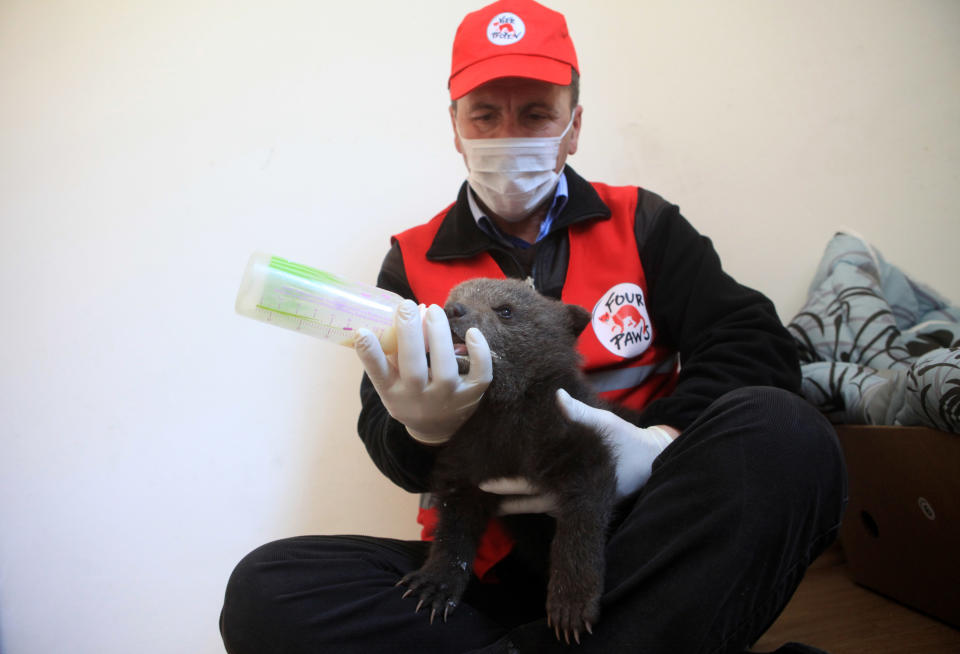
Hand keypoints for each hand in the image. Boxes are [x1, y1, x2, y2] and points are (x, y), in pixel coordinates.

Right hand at [355, 300, 492, 444]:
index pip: (379, 374)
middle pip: (413, 368)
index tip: (362, 331)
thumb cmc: (410, 394)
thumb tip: (390, 315)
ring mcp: (446, 398)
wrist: (435, 428)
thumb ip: (390, 354)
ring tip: (434, 310)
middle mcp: (419, 398)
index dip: (370, 354)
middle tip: (407, 306)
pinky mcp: (471, 396)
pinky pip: (481, 376)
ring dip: (439, 337)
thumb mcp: (392, 382)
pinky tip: (472, 332)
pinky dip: (479, 354)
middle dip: (409, 335)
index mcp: (393, 392)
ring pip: (445, 369)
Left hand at [480, 390, 676, 513]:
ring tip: (495, 501)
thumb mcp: (604, 425)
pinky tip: (526, 492)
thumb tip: (557, 396)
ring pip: (539, 505)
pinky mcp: (581, 499)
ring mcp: (574, 501)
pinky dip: (536, 498)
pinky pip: (553, 502)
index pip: (527, 486)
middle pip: (527, 501)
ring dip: (518, 502)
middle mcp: (567, 496)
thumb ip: (578, 413)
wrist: (652, 462)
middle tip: (478, 496)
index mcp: (566, 481)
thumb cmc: (625, 443)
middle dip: (504, 499)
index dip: (504, 486)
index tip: (481, 485)